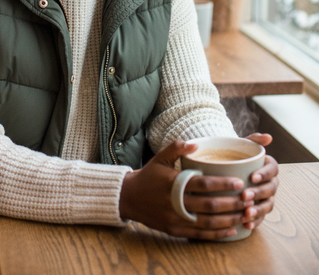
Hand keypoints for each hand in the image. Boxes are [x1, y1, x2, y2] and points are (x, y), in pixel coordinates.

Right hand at [119, 140, 256, 239]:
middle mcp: (175, 203)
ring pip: (208, 223)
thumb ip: (177, 147)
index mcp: (174, 183)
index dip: (222, 184)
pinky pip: (200, 235)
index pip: (203, 184)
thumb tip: (196, 144)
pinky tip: (232, 230)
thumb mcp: (160, 157)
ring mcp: (176, 219)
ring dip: (229, 220)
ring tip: (245, 214)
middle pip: (209, 206)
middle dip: (231, 203)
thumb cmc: (149, 175)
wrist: (129, 198)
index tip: (239, 182)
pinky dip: (217, 234)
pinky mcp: (175, 230)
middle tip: (248, 199)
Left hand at [240, 133, 278, 229]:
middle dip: (259, 193)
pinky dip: (255, 221)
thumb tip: (268, 137)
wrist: (228, 166)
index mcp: (269, 167)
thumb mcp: (243, 144)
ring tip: (246, 212)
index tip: (252, 177)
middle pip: (270, 189)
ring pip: (268, 205)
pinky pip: (261, 217)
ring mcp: (266, 197)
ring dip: (259, 210)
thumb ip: (254, 139)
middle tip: (244, 195)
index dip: (264, 174)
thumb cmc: (237, 154)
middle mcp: (270, 182)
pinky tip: (246, 225)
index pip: (272, 170)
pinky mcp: (260, 209)